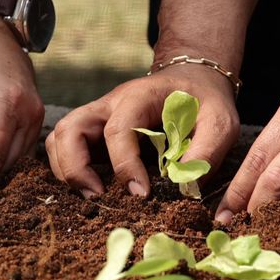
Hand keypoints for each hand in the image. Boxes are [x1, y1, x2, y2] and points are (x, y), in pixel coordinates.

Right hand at [46, 65, 238, 196]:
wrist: (193, 82)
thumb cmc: (204, 103)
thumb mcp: (220, 122)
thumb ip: (207, 151)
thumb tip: (183, 185)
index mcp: (138, 97)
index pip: (118, 130)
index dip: (124, 165)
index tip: (140, 195)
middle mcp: (108, 105)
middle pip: (69, 128)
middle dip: (75, 167)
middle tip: (97, 197)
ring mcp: (97, 117)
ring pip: (59, 138)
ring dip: (66, 169)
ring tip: (92, 196)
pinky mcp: (94, 133)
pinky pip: (65, 147)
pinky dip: (68, 169)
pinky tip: (91, 189)